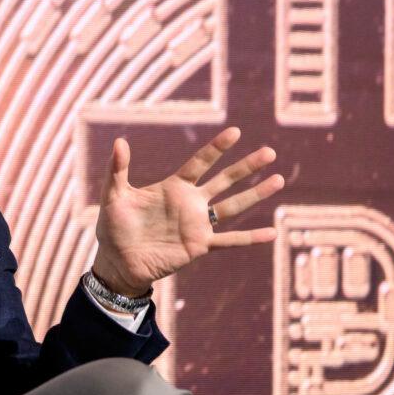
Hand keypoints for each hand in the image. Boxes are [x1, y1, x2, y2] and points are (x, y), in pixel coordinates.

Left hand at [91, 126, 283, 296]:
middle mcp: (191, 203)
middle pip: (224, 180)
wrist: (117, 262)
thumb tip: (120, 141)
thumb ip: (118, 170)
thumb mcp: (115, 196)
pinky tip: (272, 232)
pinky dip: (250, 237)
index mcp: (173, 187)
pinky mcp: (200, 245)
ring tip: (278, 180)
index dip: (216, 148)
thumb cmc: (114, 228)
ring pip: (233, 206)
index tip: (235, 132)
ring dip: (255, 194)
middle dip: (246, 166)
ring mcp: (198, 224)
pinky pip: (230, 240)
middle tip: (269, 152)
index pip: (199, 163)